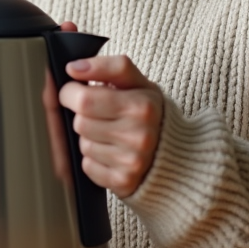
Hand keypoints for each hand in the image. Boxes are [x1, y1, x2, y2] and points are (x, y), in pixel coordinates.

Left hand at [58, 53, 163, 198]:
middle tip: (98, 112)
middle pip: (80, 122)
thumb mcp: (138, 82)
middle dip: (82, 115)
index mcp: (142, 105)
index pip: (83, 98)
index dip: (71, 92)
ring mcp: (131, 161)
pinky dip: (94, 159)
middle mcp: (139, 135)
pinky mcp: (122, 181)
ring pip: (83, 144)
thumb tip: (73, 68)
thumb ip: (108, 66)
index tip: (76, 90)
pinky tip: (112, 152)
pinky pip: (88, 166)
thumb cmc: (150, 112)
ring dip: (89, 137)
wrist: (177, 153)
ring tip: (110, 133)